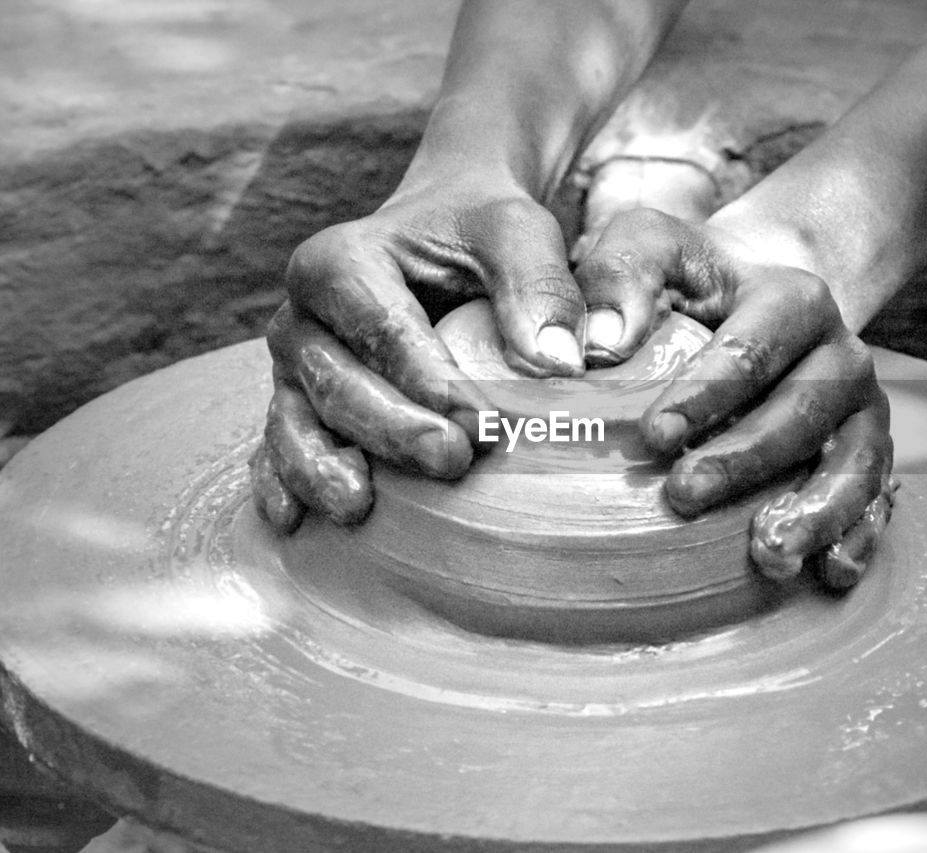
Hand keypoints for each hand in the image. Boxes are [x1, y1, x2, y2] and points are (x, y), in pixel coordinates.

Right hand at [252, 177, 586, 532]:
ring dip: (323, 469)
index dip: (430, 380)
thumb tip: (559, 365)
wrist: (439, 232)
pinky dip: (281, 481)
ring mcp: (292, 369)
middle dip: (391, 430)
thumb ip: (540, 285)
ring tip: (359, 508)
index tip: (482, 423)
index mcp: (340, 262)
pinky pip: (277, 447)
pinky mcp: (297, 407)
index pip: (384, 330)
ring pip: (298, 423)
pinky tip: (294, 519)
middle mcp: (301, 316)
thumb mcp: (518, 233)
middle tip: (451, 463)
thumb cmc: (480, 233)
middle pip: (337, 383)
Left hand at [574, 208, 894, 587]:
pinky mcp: (869, 453)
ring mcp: (862, 410)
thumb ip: (619, 275)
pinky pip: (878, 499)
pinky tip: (828, 572)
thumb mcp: (649, 246)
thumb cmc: (688, 280)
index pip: (751, 349)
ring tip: (766, 554)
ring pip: (855, 461)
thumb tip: (597, 344)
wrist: (757, 297)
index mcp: (793, 298)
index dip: (705, 394)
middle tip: (684, 497)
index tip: (654, 436)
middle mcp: (841, 354)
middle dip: (746, 459)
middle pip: (804, 411)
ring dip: (815, 511)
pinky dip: (860, 536)